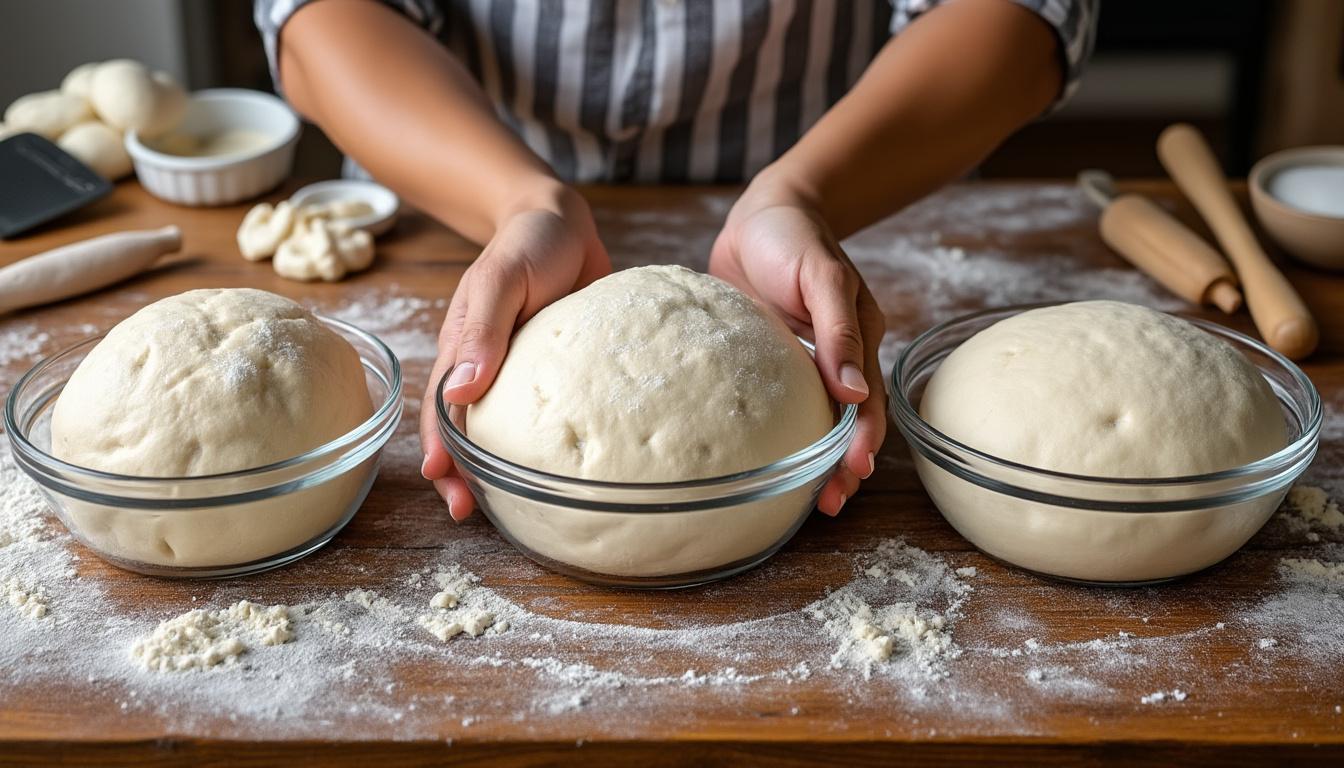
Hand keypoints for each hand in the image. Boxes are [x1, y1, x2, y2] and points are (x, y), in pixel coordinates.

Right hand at [419, 183, 609, 519]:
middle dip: (460, 471)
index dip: (440, 445)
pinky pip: (544, 411)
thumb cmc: (527, 244)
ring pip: (504, 427)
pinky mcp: (558, 370)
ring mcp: (521, 371)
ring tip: (507, 503)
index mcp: (465, 348)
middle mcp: (488, 366)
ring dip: (498, 464)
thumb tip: (463, 390)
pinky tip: (559, 465)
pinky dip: (542, 441)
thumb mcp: (501, 278)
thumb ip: (483, 329)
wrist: (562, 221)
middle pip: (465, 427)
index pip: (443, 407)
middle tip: (468, 512)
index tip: (443, 480)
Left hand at [709, 174, 886, 515]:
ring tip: (803, 499)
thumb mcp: (822, 276)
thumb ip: (838, 331)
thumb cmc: (795, 237)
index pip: (866, 403)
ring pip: (811, 420)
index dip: (862, 440)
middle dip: (841, 466)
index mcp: (857, 342)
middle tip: (829, 506)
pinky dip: (776, 431)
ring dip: (812, 458)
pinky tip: (762, 456)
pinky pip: (774, 402)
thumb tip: (851, 391)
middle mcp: (832, 359)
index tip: (852, 473)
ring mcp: (799, 363)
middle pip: (844, 423)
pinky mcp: (765, 361)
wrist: (762, 212)